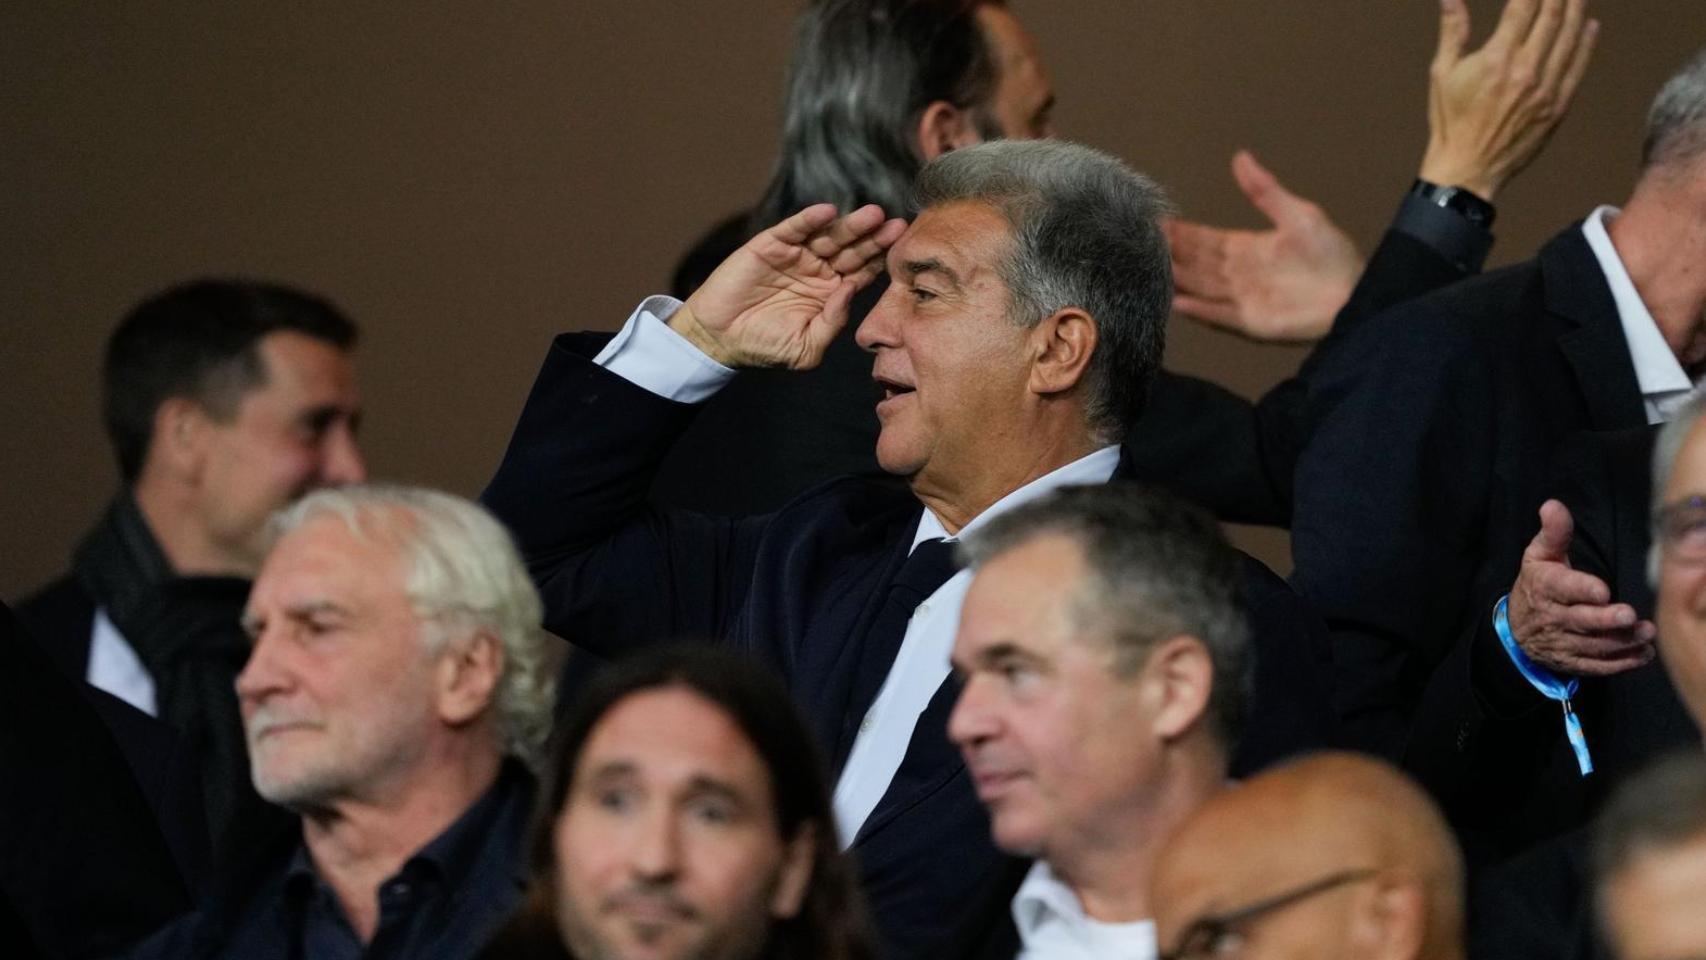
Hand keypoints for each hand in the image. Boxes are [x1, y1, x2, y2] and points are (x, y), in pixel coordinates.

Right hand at [673, 203, 906, 368]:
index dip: (881, 259)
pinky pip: (794, 228)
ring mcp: (796, 255)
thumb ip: (832, 322)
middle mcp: (818, 269)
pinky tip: (828, 212)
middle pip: (853, 249)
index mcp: (831, 292)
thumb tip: (850, 290)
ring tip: (873, 215)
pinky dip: (809, 219)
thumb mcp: (807, 347)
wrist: (720, 339)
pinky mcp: (771, 244)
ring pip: (829, 235)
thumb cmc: (765, 346)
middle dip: (874, 238)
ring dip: (851, 225)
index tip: (904, 248)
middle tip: (897, 226)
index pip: (863, 271)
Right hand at [1164, 151, 1363, 343]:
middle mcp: (1237, 274)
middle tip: (1139, 243)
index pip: (1205, 240)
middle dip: (1170, 254)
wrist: (1355, 294)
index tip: (1155, 222)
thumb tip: (1240, 157)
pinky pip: (1218, 314)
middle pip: (1195, 263)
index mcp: (1246, 248)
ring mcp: (1241, 299)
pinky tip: (1176, 301)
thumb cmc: (1331, 255)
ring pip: (1200, 287)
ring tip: (1148, 270)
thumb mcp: (1298, 214)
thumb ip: (1265, 191)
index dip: (1182, 233)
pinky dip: (1198, 309)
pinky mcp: (1250, 322)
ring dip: (1176, 280)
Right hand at [1419, 0, 1597, 199]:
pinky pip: (1577, 67)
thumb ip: (1453, 32)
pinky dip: (1586, 43)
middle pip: (1552, 17)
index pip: (1524, 8)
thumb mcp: (1442, 73)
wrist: (1467, 169)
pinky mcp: (1557, 107)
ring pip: (1570, 38)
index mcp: (1496, 59)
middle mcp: (1526, 70)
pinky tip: (1590, 25)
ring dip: (1576, 10)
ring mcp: (1546, 89)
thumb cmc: (1451, 121)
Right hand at [1507, 500, 1655, 676]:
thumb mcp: (1539, 555)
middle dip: (1605, 620)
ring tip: (1646, 633)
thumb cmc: (1537, 584)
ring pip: (1593, 645)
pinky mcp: (1573, 661)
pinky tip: (1642, 653)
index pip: (1562, 588)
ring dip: (1621, 641)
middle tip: (1629, 615)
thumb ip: (1553, 532)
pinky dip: (1621, 662)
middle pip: (1580, 621)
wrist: (1517, 628)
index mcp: (1545, 587)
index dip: (1582, 590)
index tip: (1603, 590)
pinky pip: (1597, 666)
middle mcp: (1553, 617)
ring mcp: (1563, 643)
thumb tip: (1553, 505)